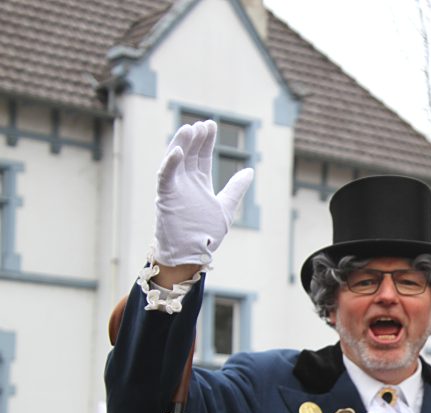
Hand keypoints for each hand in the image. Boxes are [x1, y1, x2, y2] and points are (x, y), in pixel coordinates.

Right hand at [152, 120, 253, 266]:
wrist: (193, 254)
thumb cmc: (206, 234)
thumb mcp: (226, 207)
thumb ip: (236, 189)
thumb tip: (249, 170)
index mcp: (199, 183)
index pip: (202, 156)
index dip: (206, 141)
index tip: (211, 124)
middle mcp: (185, 182)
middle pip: (189, 154)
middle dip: (196, 138)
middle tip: (204, 124)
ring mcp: (174, 189)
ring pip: (175, 160)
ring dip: (181, 144)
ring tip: (190, 129)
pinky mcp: (166, 197)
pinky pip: (165, 177)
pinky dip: (169, 164)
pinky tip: (177, 150)